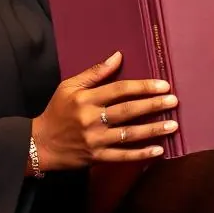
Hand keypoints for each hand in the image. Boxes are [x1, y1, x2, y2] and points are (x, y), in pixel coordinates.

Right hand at [32, 52, 178, 170]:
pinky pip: (123, 156)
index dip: (142, 87)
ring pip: (129, 134)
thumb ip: (94, 72)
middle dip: (153, 106)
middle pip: (128, 111)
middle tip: (173, 101)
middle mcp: (91, 119)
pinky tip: (159, 149)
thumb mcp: (69, 86)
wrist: (39, 144)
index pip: (119, 90)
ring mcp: (95, 140)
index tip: (163, 85)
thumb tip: (118, 56)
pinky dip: (141, 154)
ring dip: (153, 130)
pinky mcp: (97, 157)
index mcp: (86, 99)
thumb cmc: (57, 111)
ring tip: (173, 124)